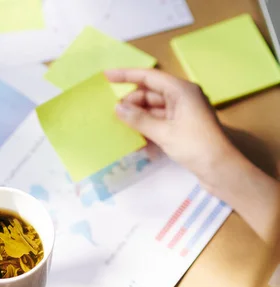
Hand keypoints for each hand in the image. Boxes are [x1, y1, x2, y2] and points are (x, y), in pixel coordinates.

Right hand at [106, 68, 279, 240]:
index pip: (149, 77)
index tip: (107, 76)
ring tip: (120, 125)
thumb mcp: (164, 132)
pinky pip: (159, 121)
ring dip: (138, 116)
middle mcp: (183, 97)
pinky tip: (135, 138)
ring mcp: (183, 112)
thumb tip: (117, 107)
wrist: (220, 169)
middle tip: (112, 113)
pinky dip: (147, 127)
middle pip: (150, 93)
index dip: (127, 75)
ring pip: (153, 108)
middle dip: (131, 101)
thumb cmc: (195, 146)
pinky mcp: (182, 126)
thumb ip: (139, 119)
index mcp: (182, 90)